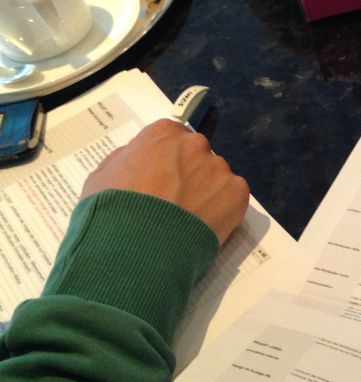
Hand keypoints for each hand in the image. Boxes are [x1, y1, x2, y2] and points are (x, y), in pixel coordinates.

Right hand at [81, 119, 248, 244]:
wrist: (137, 248)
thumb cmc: (112, 211)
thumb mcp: (102, 176)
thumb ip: (126, 160)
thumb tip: (140, 160)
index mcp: (163, 134)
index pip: (172, 136)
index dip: (167, 159)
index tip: (162, 178)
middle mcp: (195, 144)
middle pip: (197, 155)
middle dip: (189, 175)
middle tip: (176, 203)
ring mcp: (218, 168)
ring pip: (216, 178)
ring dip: (207, 193)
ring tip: (188, 221)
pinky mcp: (237, 192)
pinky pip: (233, 197)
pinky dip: (223, 210)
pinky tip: (204, 226)